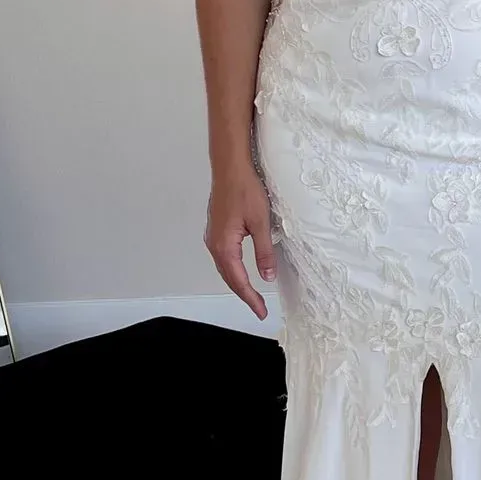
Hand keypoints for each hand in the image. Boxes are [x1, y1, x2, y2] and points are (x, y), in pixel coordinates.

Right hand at [206, 166, 277, 318]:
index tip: (260, 312)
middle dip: (244, 294)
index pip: (238, 281)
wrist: (230, 168)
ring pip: (225, 268)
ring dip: (237, 282)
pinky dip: (232, 269)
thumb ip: (264, 252)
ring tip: (252, 295)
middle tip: (258, 308)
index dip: (250, 298)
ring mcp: (213, 236)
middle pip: (228, 277)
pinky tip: (241, 270)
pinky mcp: (216, 229)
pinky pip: (223, 257)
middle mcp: (214, 244)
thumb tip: (267, 276)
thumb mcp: (261, 223)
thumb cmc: (244, 189)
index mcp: (224, 246)